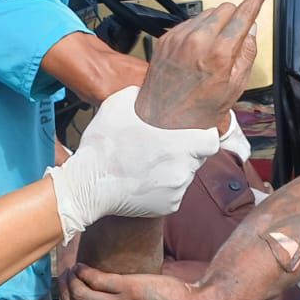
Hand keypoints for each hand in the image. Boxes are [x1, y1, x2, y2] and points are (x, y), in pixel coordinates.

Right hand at [47, 85, 218, 241]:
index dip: (205, 135)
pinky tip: (144, 181)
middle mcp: (184, 170)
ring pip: (185, 176)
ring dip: (173, 169)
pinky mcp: (168, 207)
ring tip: (149, 164)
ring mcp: (177, 191)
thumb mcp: (117, 105)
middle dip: (186, 151)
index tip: (196, 132)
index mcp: (180, 145)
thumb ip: (138, 95)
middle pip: (197, 158)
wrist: (87, 186)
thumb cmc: (103, 148)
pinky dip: (163, 188)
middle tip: (163, 146)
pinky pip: (173, 194)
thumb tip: (143, 93)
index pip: (212, 141)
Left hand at [136, 0, 267, 130]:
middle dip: (234, 18)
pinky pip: (189, 22)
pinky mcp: (166, 38)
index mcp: (219, 53)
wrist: (162, 121)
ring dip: (215, 23)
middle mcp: (197, 40)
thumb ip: (246, 54)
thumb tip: (251, 30)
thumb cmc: (199, 110)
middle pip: (225, 8)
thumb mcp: (235, 88)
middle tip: (233, 39)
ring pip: (206, 13)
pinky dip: (198, 30)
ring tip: (213, 49)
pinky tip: (197, 50)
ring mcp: (179, 37)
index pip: (243, 13)